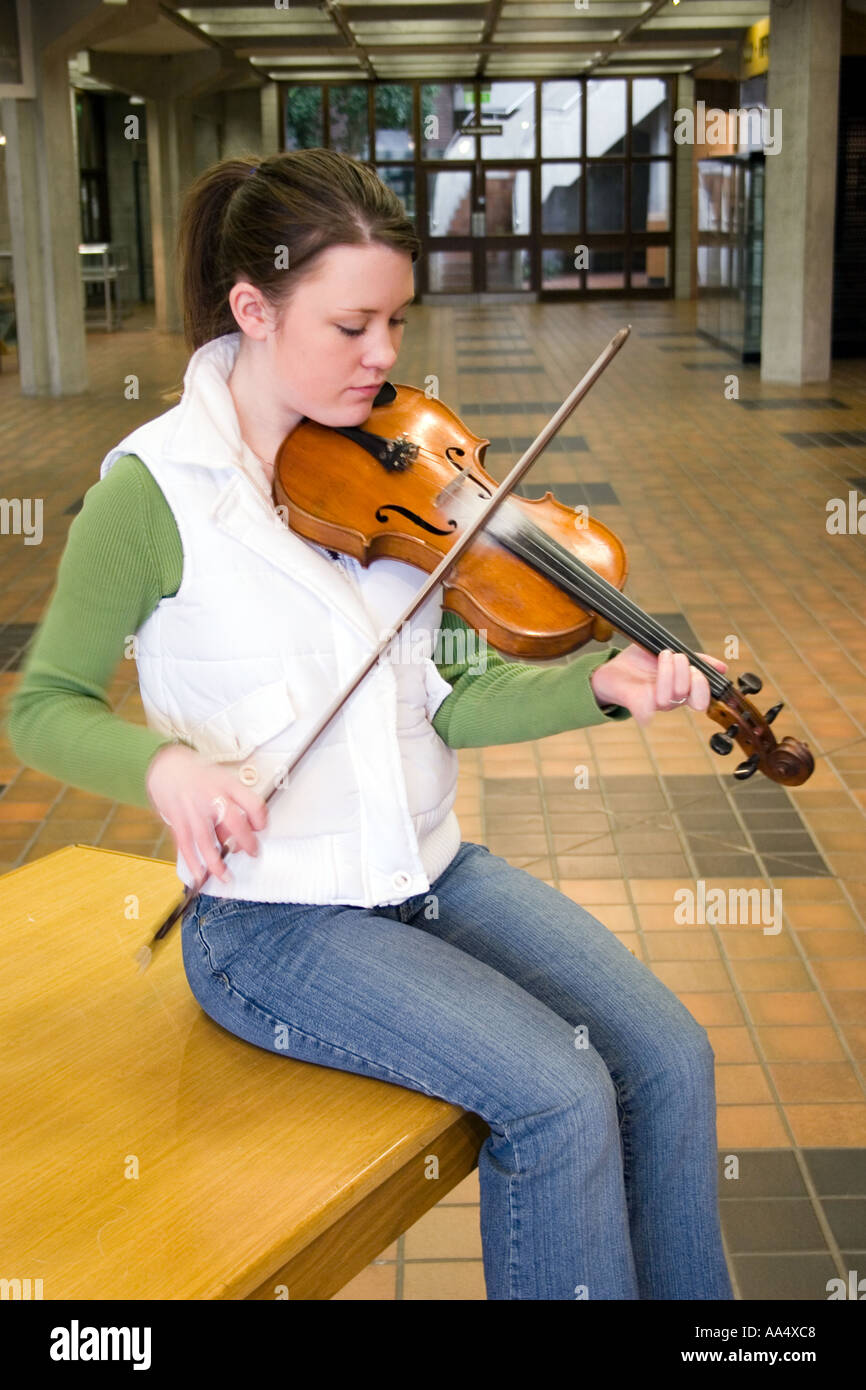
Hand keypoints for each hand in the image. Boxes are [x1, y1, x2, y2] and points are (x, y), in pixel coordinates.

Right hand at [145, 744, 268, 888]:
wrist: (167, 765)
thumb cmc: (198, 774)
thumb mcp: (222, 780)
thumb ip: (232, 805)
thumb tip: (239, 833)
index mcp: (227, 785)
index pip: (252, 803)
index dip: (261, 819)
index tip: (262, 829)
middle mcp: (211, 797)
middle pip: (233, 821)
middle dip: (245, 841)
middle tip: (251, 853)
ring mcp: (193, 810)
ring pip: (206, 840)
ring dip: (216, 862)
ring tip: (226, 876)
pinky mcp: (177, 820)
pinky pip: (185, 845)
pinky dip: (192, 862)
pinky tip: (199, 875)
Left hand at [590, 646, 727, 728]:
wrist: (611, 669)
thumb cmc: (641, 661)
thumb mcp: (671, 651)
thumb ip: (695, 659)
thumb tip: (721, 667)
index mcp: (682, 688)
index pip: (702, 696)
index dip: (702, 683)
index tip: (695, 665)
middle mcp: (671, 699)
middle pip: (686, 695)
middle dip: (685, 673)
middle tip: (676, 656)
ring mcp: (653, 702)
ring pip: (668, 697)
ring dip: (667, 671)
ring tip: (661, 655)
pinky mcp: (635, 704)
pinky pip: (645, 713)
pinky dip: (646, 708)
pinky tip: (647, 691)